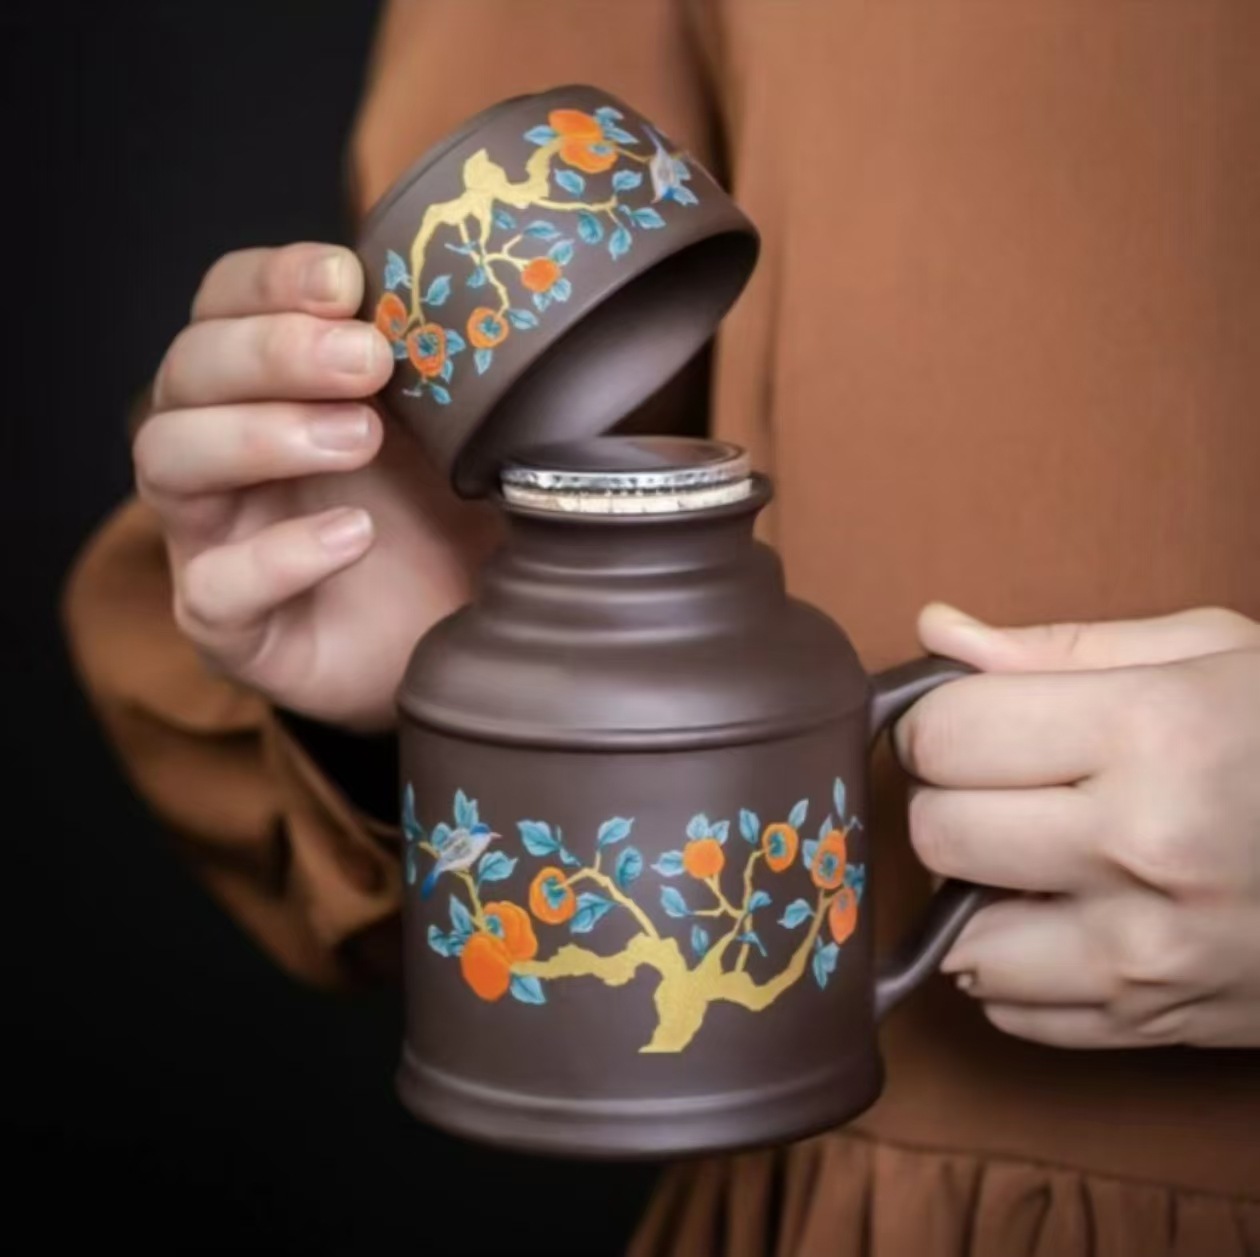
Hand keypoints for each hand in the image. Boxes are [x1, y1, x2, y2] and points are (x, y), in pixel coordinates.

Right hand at [134, 243, 500, 730]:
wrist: (459, 637)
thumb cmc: (447, 519)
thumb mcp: (460, 433)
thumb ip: (447, 367)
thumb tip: (481, 297)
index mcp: (268, 385)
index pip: (224, 304)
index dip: (268, 281)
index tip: (344, 280)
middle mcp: (222, 451)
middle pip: (187, 371)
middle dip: (271, 351)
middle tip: (367, 360)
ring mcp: (216, 538)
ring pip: (169, 459)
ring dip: (259, 434)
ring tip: (359, 439)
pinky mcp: (231, 627)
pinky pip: (213, 586)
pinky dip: (279, 554)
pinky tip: (354, 536)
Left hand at [896, 603, 1259, 1047]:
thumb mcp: (1210, 653)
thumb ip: (1056, 647)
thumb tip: (932, 633)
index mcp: (1155, 734)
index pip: (947, 736)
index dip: (938, 723)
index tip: (968, 721)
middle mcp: (1147, 851)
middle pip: (938, 832)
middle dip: (949, 800)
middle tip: (1003, 785)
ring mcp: (1154, 956)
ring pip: (963, 938)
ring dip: (978, 894)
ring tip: (1037, 856)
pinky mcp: (1161, 1027)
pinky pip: (1012, 1011)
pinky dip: (1016, 967)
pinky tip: (1068, 918)